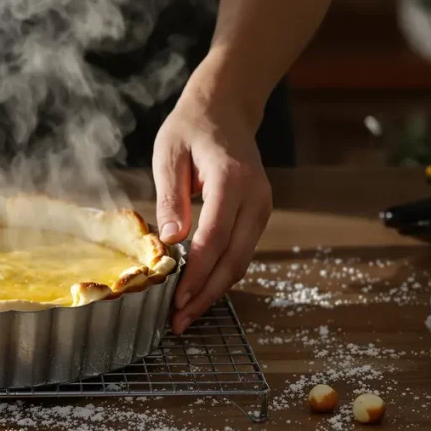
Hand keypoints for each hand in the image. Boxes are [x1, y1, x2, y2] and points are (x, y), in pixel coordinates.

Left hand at [152, 77, 272, 333]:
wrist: (226, 108)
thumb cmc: (192, 128)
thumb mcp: (168, 155)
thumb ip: (170, 198)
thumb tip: (170, 241)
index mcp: (231, 179)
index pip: (215, 237)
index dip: (197, 273)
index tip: (176, 300)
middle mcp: (255, 196)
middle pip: (234, 258)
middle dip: (207, 294)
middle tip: (179, 321)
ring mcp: (262, 206)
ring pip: (242, 259)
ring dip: (215, 290)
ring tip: (186, 314)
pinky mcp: (258, 213)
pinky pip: (241, 250)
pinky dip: (222, 274)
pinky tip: (199, 289)